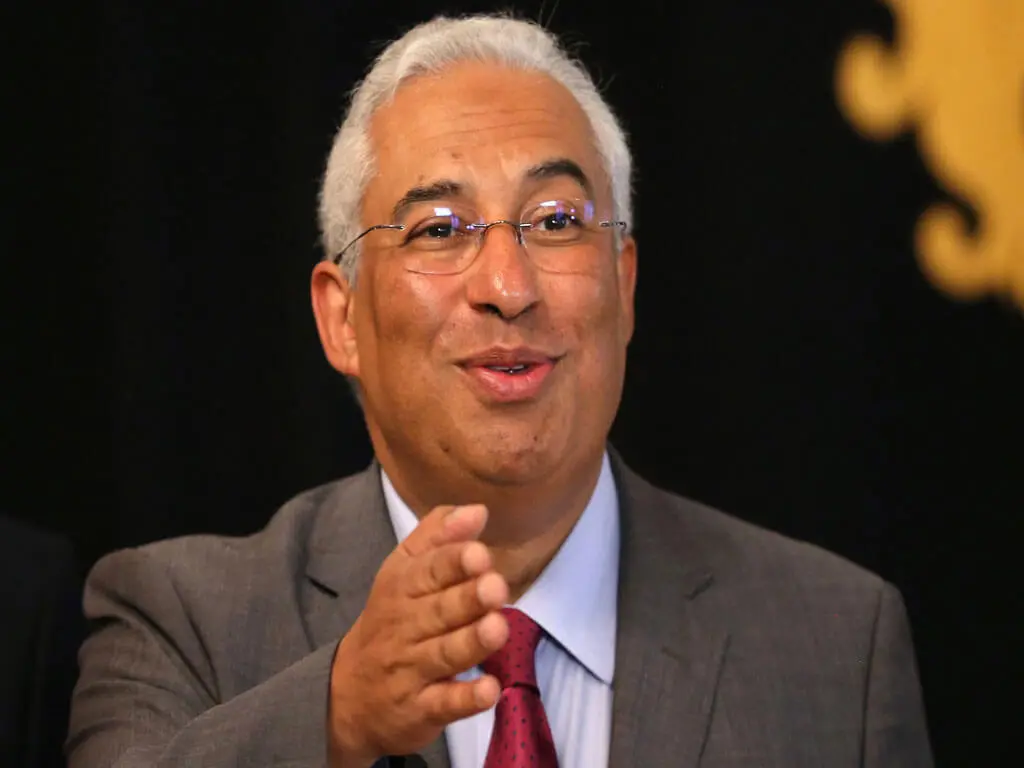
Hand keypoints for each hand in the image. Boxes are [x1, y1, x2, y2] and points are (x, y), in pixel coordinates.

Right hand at [327, 504, 508, 766]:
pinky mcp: (420, 709)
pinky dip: (466, 698)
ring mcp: (410, 669)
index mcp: (401, 587)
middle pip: (438, 610)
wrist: (347, 694)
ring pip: (444, 654)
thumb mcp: (402, 571)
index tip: (480, 552)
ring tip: (497, 628)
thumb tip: (478, 510)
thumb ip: (438, 537)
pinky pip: (444, 703)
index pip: (427, 571)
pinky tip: (490, 689)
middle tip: (496, 587)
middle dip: (467, 598)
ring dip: (471, 641)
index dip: (454, 562)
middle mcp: (404, 626)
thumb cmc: (391, 620)